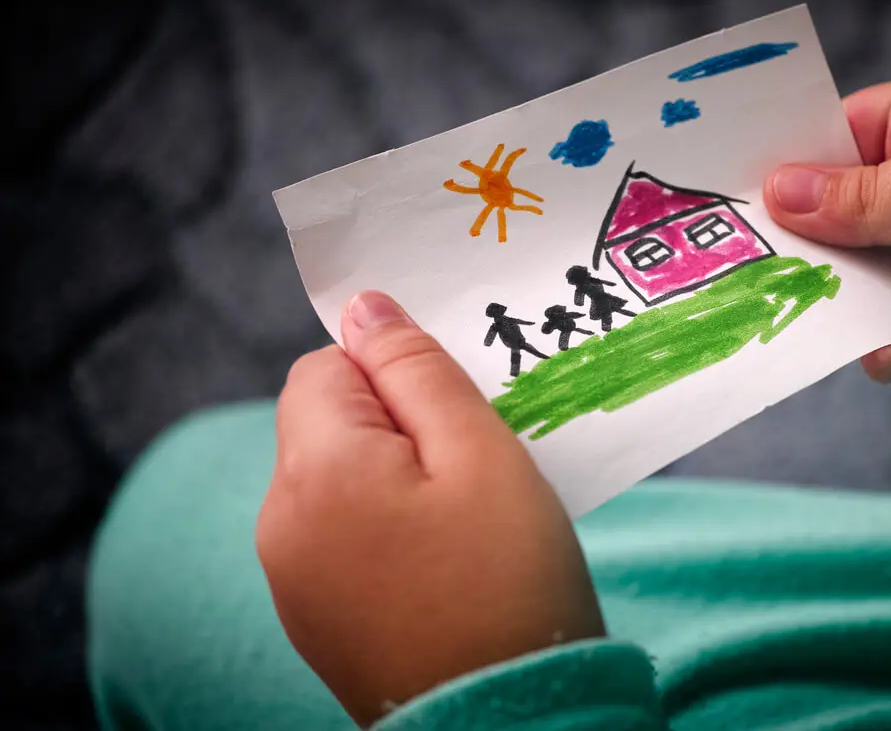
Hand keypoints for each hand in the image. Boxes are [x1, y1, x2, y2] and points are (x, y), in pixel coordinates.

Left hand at [257, 291, 604, 726]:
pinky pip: (340, 535)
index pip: (328, 365)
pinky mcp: (313, 618)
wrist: (506, 724)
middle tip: (474, 465)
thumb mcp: (480, 452)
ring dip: (395, 477)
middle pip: (328, 423)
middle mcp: (279, 521)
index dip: (395, 372)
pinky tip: (443, 563)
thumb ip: (416, 368)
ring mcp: (290, 578)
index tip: (457, 412)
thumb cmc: (506, 581)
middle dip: (398, 424)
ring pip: (337, 479)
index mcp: (314, 469)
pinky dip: (386, 529)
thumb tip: (362, 304)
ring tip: (466, 521)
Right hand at [765, 67, 890, 395]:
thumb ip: (874, 197)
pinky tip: (882, 356)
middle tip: (737, 270)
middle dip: (793, 243)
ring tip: (798, 319)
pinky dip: (877, 345)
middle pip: (832, 213)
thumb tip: (779, 192)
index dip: (780, 164)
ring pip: (854, 276)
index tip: (721, 196)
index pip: (835, 136)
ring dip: (831, 300)